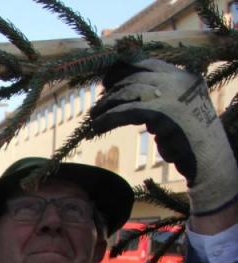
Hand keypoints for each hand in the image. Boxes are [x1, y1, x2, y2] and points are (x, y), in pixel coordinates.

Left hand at [90, 59, 237, 215]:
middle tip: (99, 102)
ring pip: (128, 92)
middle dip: (113, 89)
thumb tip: (125, 91)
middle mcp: (180, 81)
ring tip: (94, 116)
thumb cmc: (190, 138)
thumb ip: (158, 96)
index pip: (148, 63)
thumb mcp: (177, 108)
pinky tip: (96, 127)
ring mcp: (172, 95)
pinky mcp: (161, 113)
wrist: (208, 160)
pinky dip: (108, 119)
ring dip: (107, 104)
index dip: (123, 69)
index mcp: (185, 76)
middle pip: (135, 76)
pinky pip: (126, 112)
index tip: (107, 81)